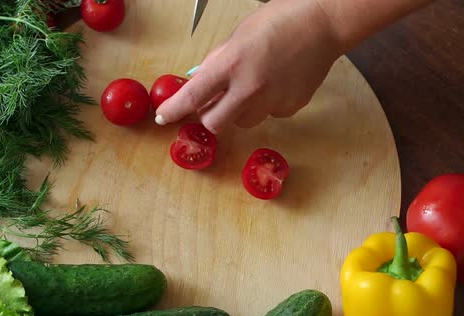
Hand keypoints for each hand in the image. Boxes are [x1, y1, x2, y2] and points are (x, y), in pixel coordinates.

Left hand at [155, 0, 341, 133]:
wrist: (323, 24)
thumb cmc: (278, 21)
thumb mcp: (237, 37)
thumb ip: (216, 63)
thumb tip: (199, 82)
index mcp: (231, 64)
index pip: (193, 97)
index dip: (173, 110)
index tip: (163, 117)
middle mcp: (250, 88)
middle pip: (215, 124)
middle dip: (209, 116)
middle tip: (214, 101)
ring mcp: (272, 102)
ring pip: (242, 122)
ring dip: (237, 111)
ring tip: (252, 85)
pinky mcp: (290, 109)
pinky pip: (267, 115)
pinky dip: (264, 105)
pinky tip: (275, 83)